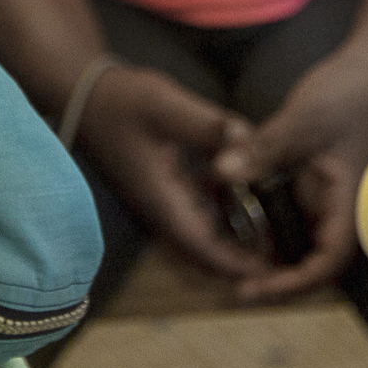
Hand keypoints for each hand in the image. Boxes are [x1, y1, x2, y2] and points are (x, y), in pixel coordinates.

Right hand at [72, 65, 268, 281]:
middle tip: (282, 253)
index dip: (237, 265)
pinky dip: (223, 211)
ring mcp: (161, 199)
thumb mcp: (167, 108)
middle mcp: (161, 209)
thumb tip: (249, 141)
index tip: (271, 271)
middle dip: (242, 257)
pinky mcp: (164, 186)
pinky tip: (247, 193)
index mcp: (162, 200)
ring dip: (234, 235)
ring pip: (203, 232)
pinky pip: (198, 211)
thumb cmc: (121, 102)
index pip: (203, 249)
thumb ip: (209, 127)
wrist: (84, 96)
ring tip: (274, 228)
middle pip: (206, 250)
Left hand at [213, 17, 367, 302]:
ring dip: (268, 253)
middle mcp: (337, 206)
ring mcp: (324, 194)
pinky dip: (264, 221)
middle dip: (275, 278)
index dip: (293, 284)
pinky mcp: (311, 179)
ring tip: (228, 260)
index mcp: (347, 203)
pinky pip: (287, 211)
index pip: (327, 261)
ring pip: (297, 239)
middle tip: (234, 285)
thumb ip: (262, 149)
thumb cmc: (347, 92)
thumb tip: (220, 174)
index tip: (255, 289)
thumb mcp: (300, 120)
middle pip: (311, 260)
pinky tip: (232, 217)